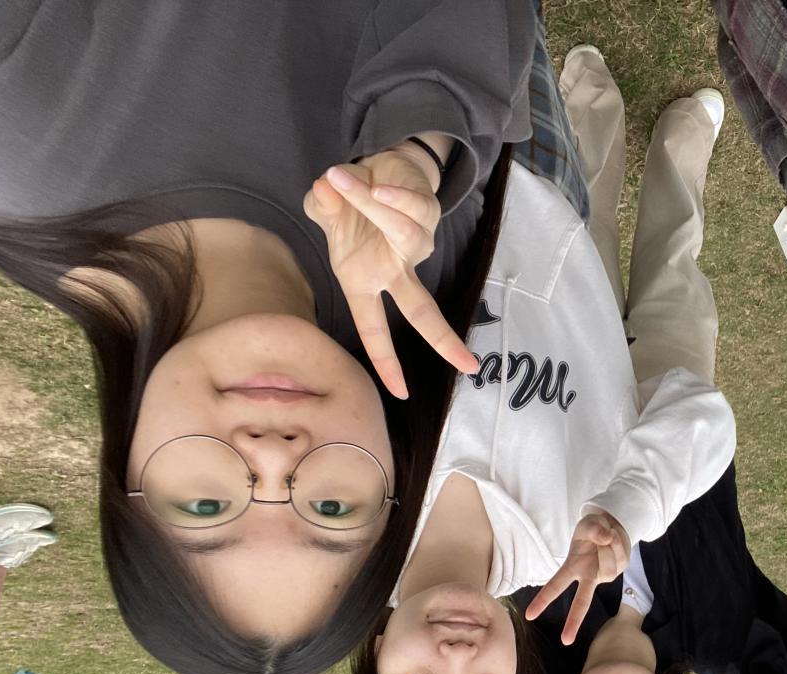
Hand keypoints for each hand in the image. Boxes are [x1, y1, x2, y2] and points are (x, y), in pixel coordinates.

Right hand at [303, 144, 478, 397]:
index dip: (387, 361)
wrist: (375, 168)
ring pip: (402, 233)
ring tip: (338, 179)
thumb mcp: (326, 211)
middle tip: (467, 365)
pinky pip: (408, 206)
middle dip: (442, 338)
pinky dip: (387, 195)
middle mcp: (396, 268)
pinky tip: (363, 180)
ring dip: (370, 207)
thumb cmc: (350, 206)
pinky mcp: (425, 211)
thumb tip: (323, 191)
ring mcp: (414, 242)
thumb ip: (320, 206)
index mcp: (367, 282)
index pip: (377, 331)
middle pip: (421, 310)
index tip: (401, 393)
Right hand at [524, 511, 630, 644]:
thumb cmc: (592, 530)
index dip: (542, 600)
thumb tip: (606, 539)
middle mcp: (588, 576)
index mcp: (572, 568)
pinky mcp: (619, 570)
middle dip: (573, 621)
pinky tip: (613, 540)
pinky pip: (620, 556)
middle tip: (565, 641)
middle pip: (581, 602)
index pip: (554, 586)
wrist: (612, 528)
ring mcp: (604, 575)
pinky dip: (618, 542)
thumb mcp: (588, 523)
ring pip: (608, 563)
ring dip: (608, 543)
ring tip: (604, 536)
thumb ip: (595, 530)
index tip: (529, 616)